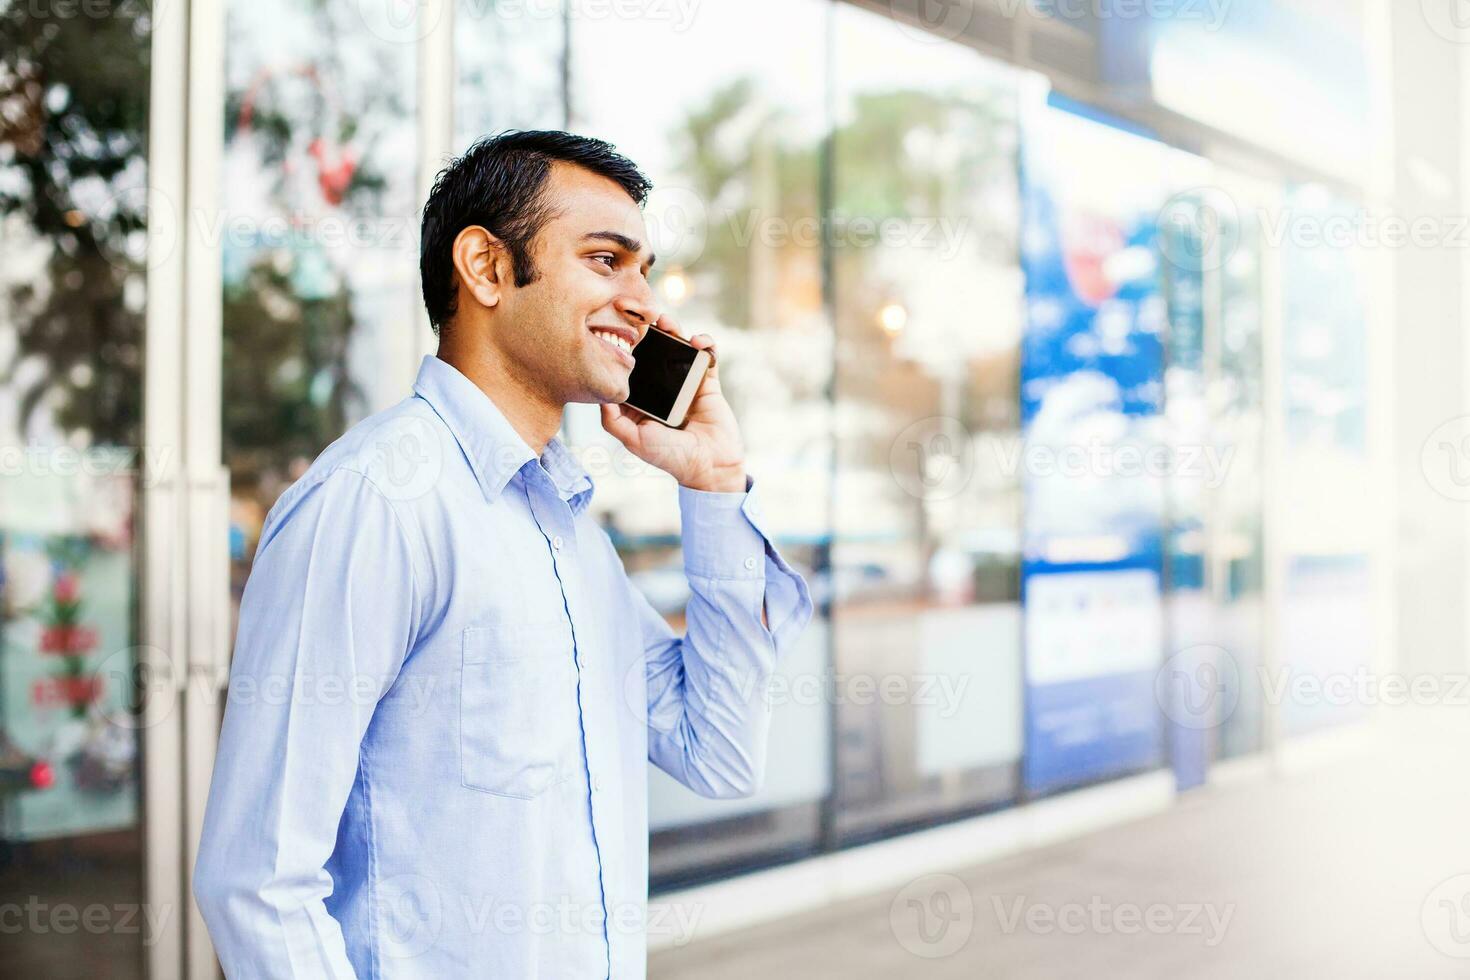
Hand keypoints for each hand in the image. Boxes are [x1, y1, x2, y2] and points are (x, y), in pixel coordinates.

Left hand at [600, 313, 746, 492]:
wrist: (710, 466)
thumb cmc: (670, 457)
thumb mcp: (633, 440)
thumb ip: (612, 420)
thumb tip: (598, 393)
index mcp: (642, 401)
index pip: (630, 368)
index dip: (626, 350)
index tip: (618, 332)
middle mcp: (662, 389)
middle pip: (654, 353)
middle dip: (649, 334)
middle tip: (643, 320)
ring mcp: (685, 383)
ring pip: (678, 349)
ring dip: (675, 331)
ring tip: (668, 323)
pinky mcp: (707, 382)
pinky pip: (707, 356)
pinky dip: (705, 344)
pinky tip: (698, 342)